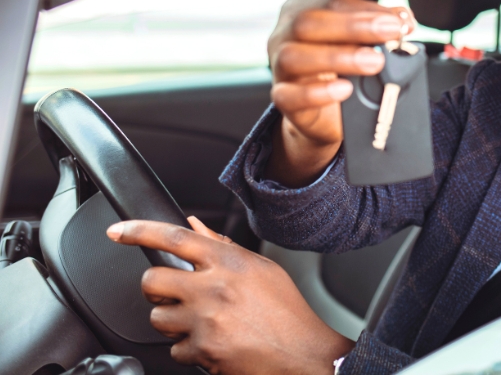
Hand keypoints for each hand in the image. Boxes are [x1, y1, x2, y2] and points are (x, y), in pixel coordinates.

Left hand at [107, 216, 353, 374]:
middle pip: (153, 280)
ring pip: (157, 318)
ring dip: (173, 322)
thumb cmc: (286, 310)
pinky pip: (174, 350)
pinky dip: (189, 350)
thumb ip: (223, 247)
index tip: (117, 231)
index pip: (174, 238)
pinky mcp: (202, 350)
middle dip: (156, 289)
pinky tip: (213, 344)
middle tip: (173, 295)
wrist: (302, 353)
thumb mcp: (260, 269)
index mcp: (228, 262)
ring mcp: (206, 320)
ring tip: (201, 323)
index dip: (139, 231)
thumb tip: (194, 226)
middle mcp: (214, 288)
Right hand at [266, 0, 415, 185]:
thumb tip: (404, 19)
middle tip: (390, 33)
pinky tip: (345, 89)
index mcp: (302, 10)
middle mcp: (285, 34)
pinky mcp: (282, 98)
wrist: (324, 113)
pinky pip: (290, 95)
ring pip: (296, 57)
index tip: (397, 21)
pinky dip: (318, 93)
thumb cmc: (339, 68)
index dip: (367, 10)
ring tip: (374, 62)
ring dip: (338, 57)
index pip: (333, 3)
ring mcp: (279, 67)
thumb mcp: (359, 42)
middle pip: (310, 23)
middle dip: (354, 27)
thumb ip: (379, 27)